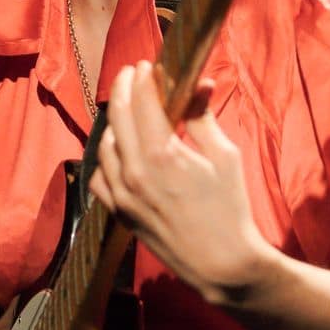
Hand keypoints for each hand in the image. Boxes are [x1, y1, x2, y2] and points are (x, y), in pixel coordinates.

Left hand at [89, 61, 277, 303]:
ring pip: (104, 144)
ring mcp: (123, 194)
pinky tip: (119, 150)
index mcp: (161, 154)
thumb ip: (203, 118)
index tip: (146, 65)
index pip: (141, 102)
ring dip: (114, 121)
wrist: (221, 264)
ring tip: (126, 109)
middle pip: (117, 116)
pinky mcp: (120, 212)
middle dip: (122, 89)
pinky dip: (105, 158)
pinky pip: (100, 176)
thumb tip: (200, 83)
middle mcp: (134, 172)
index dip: (142, 78)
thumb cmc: (229, 210)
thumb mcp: (224, 158)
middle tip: (130, 75)